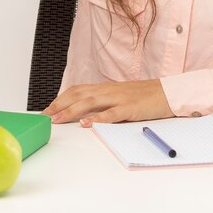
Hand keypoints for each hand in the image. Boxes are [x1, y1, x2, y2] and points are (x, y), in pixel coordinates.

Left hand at [42, 79, 173, 126]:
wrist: (168, 93)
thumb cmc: (144, 96)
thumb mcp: (120, 96)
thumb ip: (103, 102)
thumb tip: (84, 112)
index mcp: (105, 88)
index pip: (77, 90)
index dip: (60, 99)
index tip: (47, 110)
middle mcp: (108, 90)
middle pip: (78, 95)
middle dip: (59, 105)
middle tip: (45, 116)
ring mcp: (118, 98)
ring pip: (89, 103)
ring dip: (71, 111)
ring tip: (57, 120)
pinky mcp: (130, 108)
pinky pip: (111, 114)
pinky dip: (98, 119)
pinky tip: (87, 124)